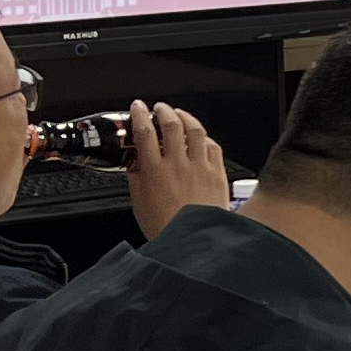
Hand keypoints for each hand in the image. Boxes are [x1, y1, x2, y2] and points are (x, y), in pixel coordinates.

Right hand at [124, 99, 234, 236]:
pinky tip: (201, 137)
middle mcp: (177, 165)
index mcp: (154, 171)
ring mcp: (199, 167)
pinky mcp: (217, 173)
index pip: (144, 133)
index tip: (138, 107)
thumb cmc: (166, 227)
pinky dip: (206, 138)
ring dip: (186, 117)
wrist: (193, 242)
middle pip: (171, 125)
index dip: (139, 115)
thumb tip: (134, 164)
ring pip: (195, 130)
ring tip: (180, 114)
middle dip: (164, 111)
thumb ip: (137, 179)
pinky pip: (213, 146)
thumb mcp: (139, 203)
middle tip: (160, 108)